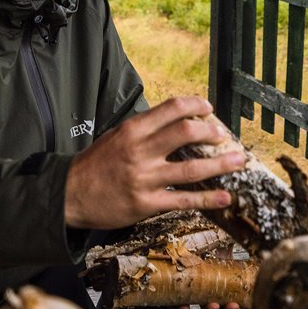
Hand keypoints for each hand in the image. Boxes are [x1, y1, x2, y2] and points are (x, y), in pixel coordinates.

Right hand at [64, 96, 244, 229]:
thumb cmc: (94, 164)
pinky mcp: (146, 203)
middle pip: (186, 133)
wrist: (70, 193)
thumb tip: (175, 122)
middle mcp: (141, 150)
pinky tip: (225, 196)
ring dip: (220, 164)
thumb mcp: (115, 136)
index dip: (195, 105)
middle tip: (223, 135)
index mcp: (133, 130)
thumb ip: (144, 129)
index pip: (171, 108)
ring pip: (191, 168)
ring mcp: (145, 178)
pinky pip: (183, 200)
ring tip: (238, 160)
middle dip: (212, 132)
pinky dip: (207, 199)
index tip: (208, 108)